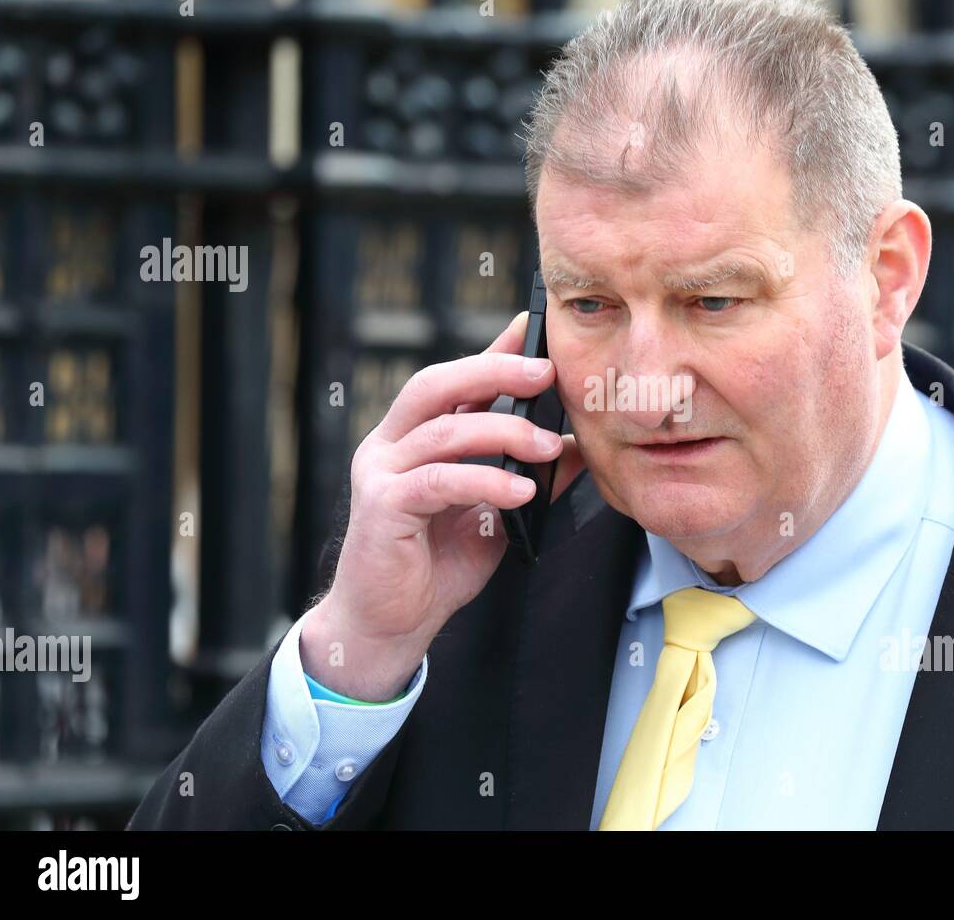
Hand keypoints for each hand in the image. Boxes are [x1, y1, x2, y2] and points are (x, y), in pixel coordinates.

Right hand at [300, 312, 584, 699]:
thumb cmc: (436, 566)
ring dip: (504, 432)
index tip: (533, 328)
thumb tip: (574, 446)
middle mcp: (390, 444)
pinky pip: (438, 480)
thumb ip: (526, 476)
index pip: (454, 382)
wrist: (389, 625)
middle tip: (546, 371)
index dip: (492, 352)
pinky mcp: (380, 506)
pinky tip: (521, 490)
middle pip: (436, 385)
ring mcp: (379, 472)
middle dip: (494, 371)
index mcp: (414, 438)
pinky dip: (485, 480)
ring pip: (443, 430)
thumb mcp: (494, 514)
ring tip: (549, 445)